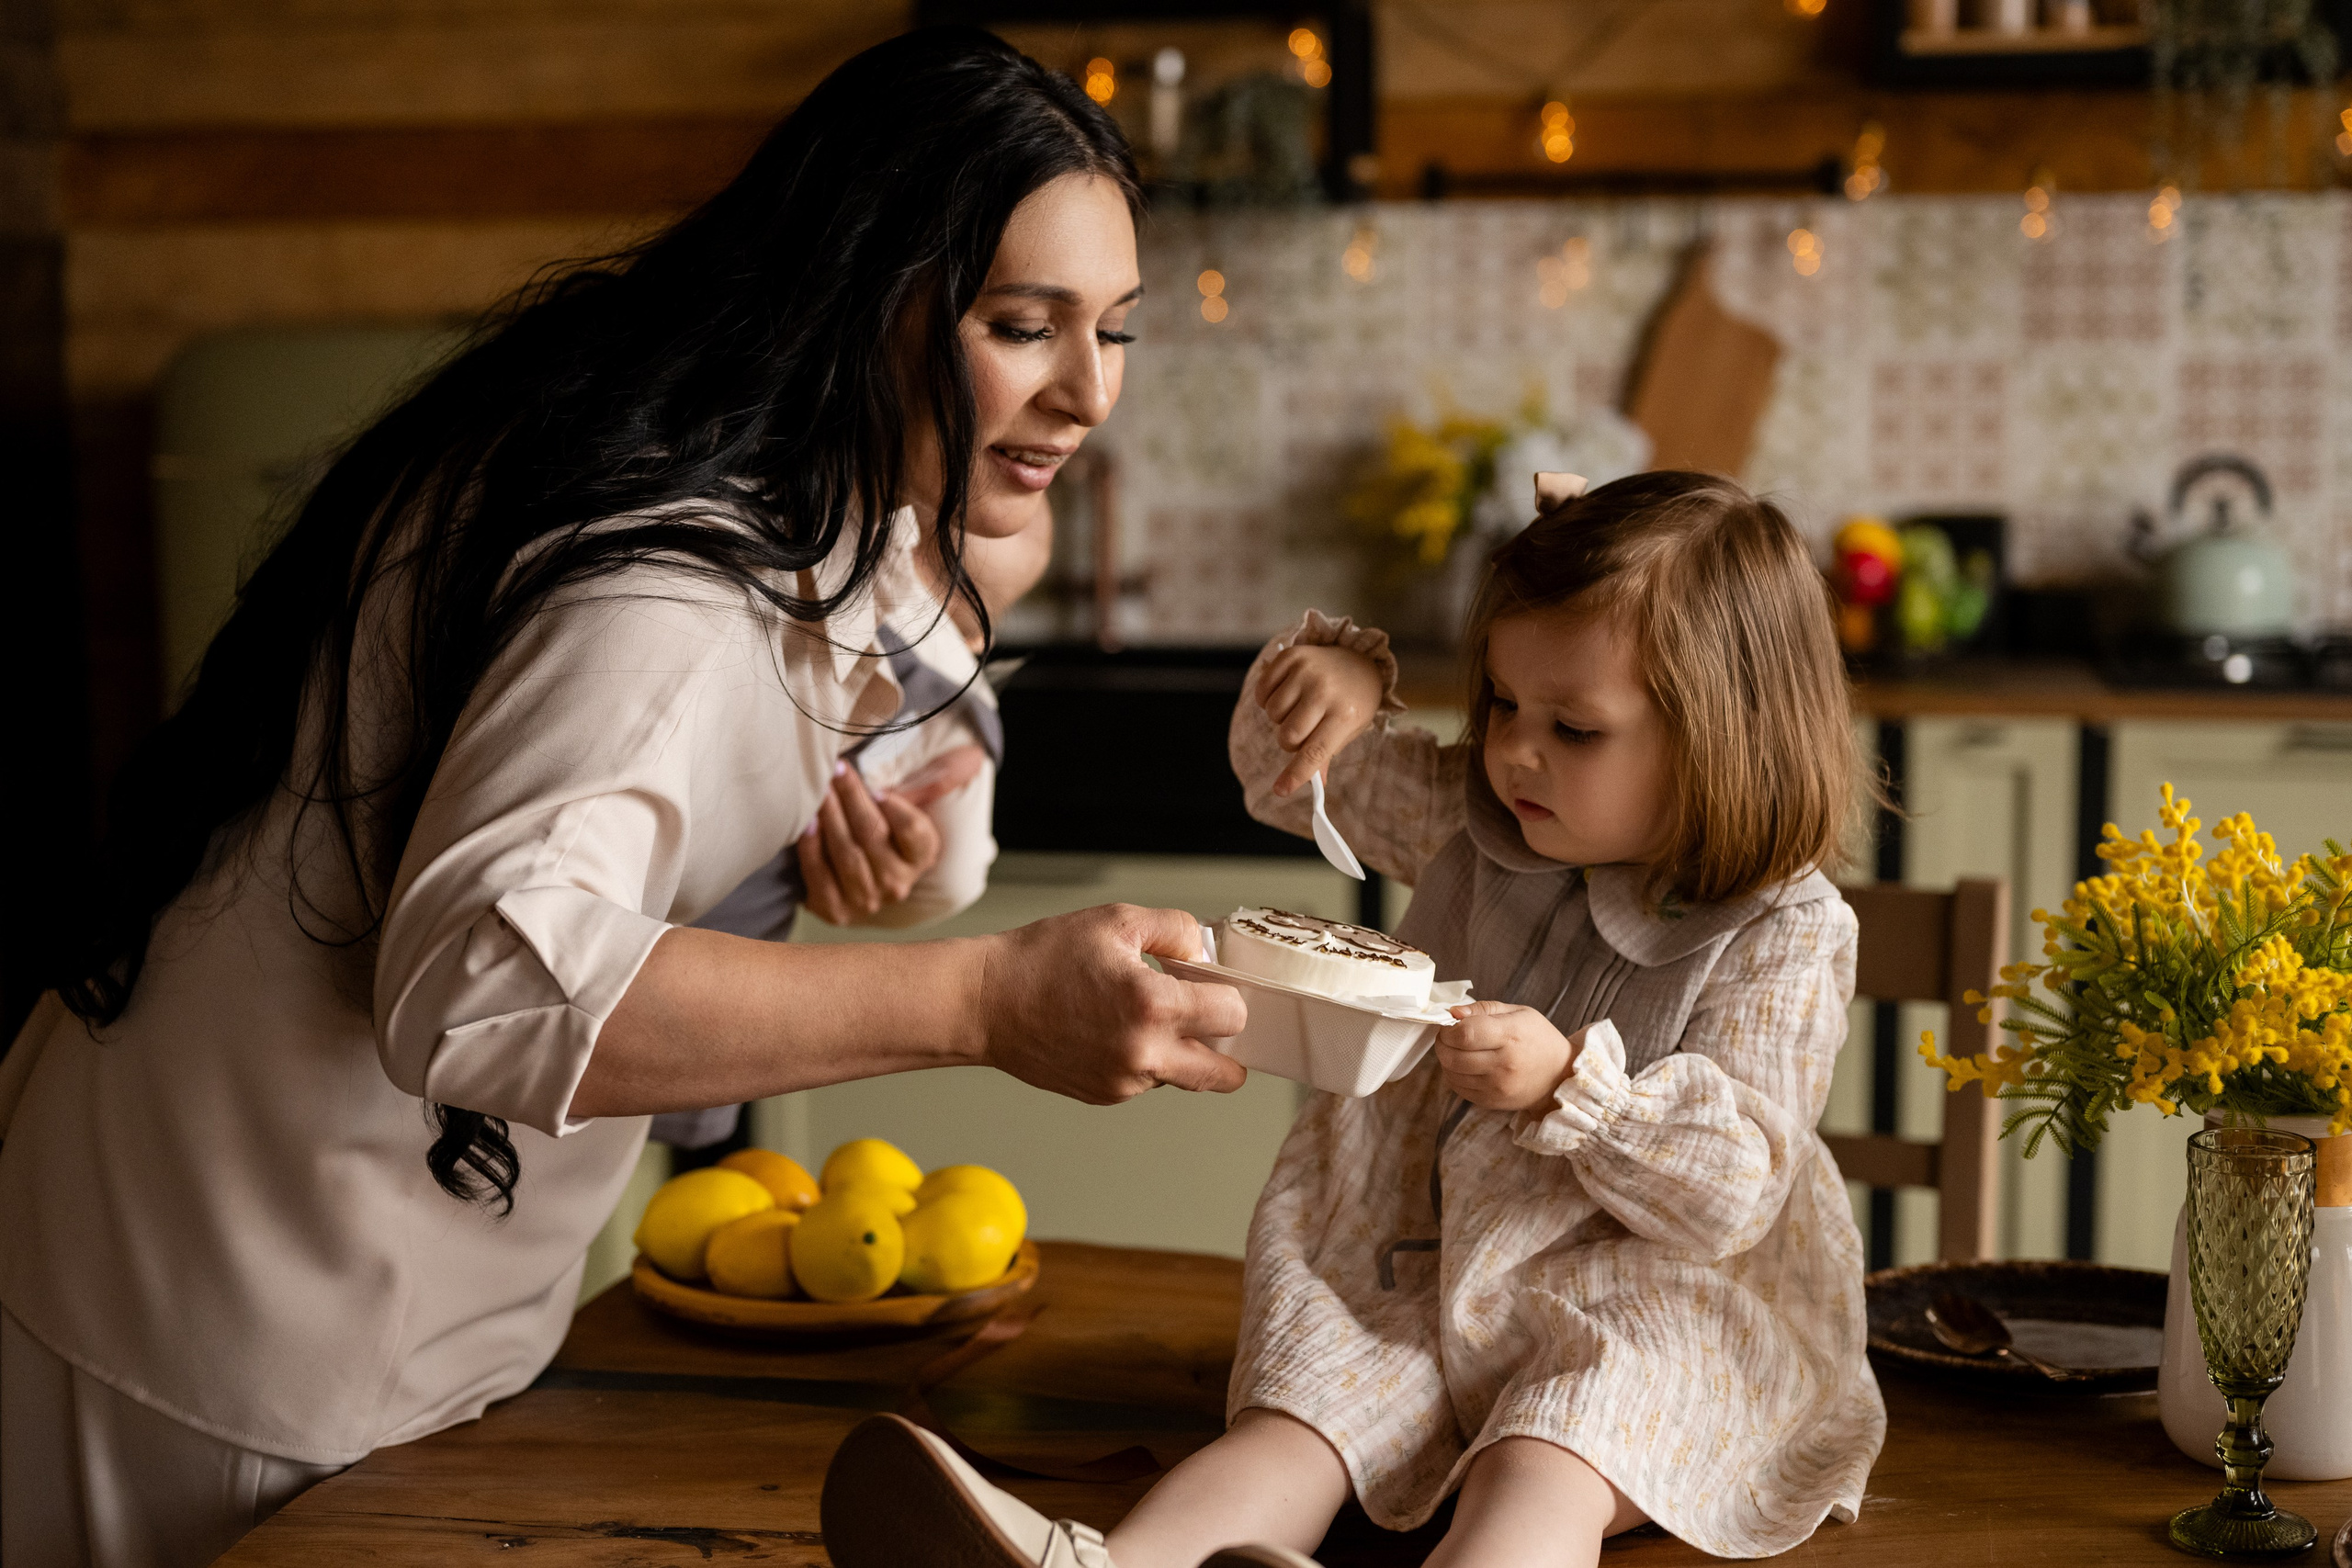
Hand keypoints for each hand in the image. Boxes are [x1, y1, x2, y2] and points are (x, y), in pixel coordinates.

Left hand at [798, 744, 985, 922]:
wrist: (854, 879)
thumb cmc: (883, 831)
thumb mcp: (910, 806)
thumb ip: (938, 779)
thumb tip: (974, 755)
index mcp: (922, 857)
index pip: (914, 830)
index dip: (896, 808)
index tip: (879, 788)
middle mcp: (898, 883)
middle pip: (872, 835)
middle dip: (852, 797)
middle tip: (836, 770)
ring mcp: (866, 901)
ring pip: (847, 853)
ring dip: (830, 817)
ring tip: (819, 790)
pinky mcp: (835, 911)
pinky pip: (820, 875)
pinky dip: (812, 848)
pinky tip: (806, 824)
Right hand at [977, 904, 1249, 1103]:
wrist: (985, 1002)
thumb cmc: (1042, 958)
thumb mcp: (1116, 920)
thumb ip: (1177, 931)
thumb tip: (1206, 954)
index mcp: (1152, 1006)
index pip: (1233, 1016)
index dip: (1228, 995)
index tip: (1212, 985)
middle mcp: (1144, 1053)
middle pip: (1227, 1075)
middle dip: (1226, 1047)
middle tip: (1204, 1018)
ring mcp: (1124, 1082)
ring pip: (1184, 1077)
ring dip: (1180, 1052)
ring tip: (1140, 1015)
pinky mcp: (1105, 1095)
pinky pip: (1147, 1082)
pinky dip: (1145, 1060)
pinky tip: (1112, 1029)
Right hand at [1256, 644, 1383, 796]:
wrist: (1359, 661)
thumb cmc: (1352, 702)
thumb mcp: (1349, 730)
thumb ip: (1326, 755)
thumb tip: (1315, 784)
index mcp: (1344, 715)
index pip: (1314, 753)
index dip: (1296, 774)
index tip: (1281, 790)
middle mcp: (1325, 691)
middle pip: (1288, 736)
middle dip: (1290, 742)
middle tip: (1304, 731)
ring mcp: (1306, 671)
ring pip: (1273, 714)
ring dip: (1281, 719)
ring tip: (1298, 708)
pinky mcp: (1291, 656)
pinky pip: (1262, 692)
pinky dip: (1267, 699)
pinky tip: (1286, 694)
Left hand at [1438, 1001, 1580, 1111]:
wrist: (1559, 1075)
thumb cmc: (1539, 1038)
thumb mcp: (1519, 1012)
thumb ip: (1483, 1009)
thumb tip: (1453, 1012)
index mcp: (1511, 1036)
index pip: (1465, 1034)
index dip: (1449, 1028)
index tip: (1451, 1023)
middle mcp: (1504, 1065)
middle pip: (1452, 1055)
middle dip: (1443, 1043)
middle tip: (1450, 1036)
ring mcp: (1497, 1087)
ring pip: (1451, 1073)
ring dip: (1447, 1059)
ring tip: (1458, 1049)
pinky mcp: (1491, 1101)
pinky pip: (1458, 1088)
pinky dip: (1455, 1075)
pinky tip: (1466, 1065)